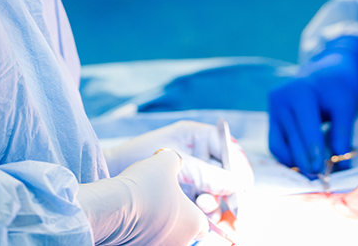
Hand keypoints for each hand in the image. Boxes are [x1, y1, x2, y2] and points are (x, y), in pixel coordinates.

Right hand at [78, 149, 206, 245]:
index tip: (179, 203)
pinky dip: (140, 234)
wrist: (114, 206)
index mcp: (195, 223)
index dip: (192, 213)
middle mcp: (182, 242)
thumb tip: (173, 161)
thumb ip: (174, 161)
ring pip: (164, 239)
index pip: (203, 225)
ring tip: (141, 209)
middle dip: (173, 220)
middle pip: (182, 232)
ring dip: (156, 228)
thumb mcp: (164, 161)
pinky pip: (145, 242)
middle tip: (158, 203)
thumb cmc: (144, 185)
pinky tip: (130, 219)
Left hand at [104, 121, 252, 215]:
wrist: (112, 171)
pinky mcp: (185, 194)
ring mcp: (193, 174)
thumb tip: (236, 185)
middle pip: (226, 174)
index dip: (240, 167)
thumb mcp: (175, 160)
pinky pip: (204, 204)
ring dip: (217, 204)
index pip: (229, 149)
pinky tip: (209, 221)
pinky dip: (208, 214)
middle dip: (230, 192)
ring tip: (205, 208)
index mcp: (199, 136)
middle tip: (235, 209)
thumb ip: (206, 172)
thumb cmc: (137, 155)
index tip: (244, 186)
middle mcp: (199, 154)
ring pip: (217, 192)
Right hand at [268, 36, 357, 176]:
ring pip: (279, 143)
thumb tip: (342, 165)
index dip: (313, 152)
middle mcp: (281, 98)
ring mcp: (273, 106)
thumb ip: (343, 134)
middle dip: (304, 161)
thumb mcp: (346, 105)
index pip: (306, 128)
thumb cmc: (338, 87)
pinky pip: (276, 142)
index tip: (321, 171)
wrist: (325, 71)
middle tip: (317, 178)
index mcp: (300, 91)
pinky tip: (300, 165)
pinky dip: (287, 155)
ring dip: (293, 161)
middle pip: (291, 138)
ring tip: (309, 173)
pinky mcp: (271, 115)